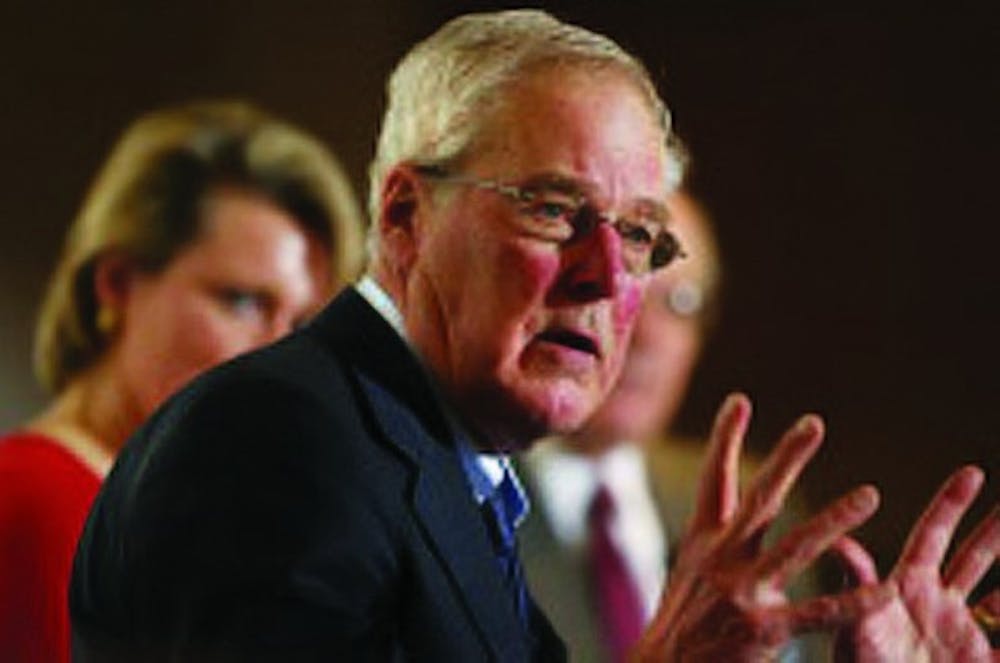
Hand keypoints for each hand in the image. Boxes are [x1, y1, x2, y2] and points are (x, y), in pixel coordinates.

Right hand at [635, 394, 890, 661]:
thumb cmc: (681, 622)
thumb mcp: (689, 570)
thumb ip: (716, 538)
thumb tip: (733, 502)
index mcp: (702, 541)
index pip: (714, 480)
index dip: (725, 439)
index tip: (739, 401)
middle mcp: (721, 558)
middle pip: (759, 499)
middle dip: (787, 459)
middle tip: (813, 424)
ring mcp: (742, 592)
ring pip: (796, 546)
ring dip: (836, 519)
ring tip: (870, 494)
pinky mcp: (764, 629)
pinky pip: (819, 612)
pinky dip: (854, 601)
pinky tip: (883, 589)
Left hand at [834, 466, 999, 661]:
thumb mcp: (856, 628)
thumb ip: (856, 585)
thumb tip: (838, 540)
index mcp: (908, 586)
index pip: (933, 534)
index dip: (952, 504)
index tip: (972, 472)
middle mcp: (937, 602)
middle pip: (973, 554)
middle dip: (994, 527)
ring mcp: (960, 630)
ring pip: (997, 589)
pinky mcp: (979, 658)